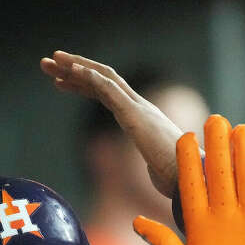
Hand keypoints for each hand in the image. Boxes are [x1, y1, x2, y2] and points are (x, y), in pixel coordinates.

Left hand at [40, 50, 183, 197]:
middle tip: (47, 63)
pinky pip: (110, 90)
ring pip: (102, 78)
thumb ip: (155, 169)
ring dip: (75, 68)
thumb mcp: (161, 172)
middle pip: (101, 80)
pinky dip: (91, 78)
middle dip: (72, 70)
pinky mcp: (135, 116)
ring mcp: (138, 110)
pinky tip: (72, 71)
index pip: (107, 94)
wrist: (197, 181)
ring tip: (51, 61)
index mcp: (141, 119)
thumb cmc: (182, 180)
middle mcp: (139, 108)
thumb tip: (160, 183)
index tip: (60, 81)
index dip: (82, 84)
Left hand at [133, 114, 244, 244]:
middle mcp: (225, 215)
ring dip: (244, 154)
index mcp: (201, 223)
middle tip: (214, 120)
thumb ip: (163, 243)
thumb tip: (135, 222)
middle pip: (220, 174)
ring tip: (241, 129)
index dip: (188, 161)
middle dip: (217, 147)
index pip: (192, 184)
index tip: (184, 137)